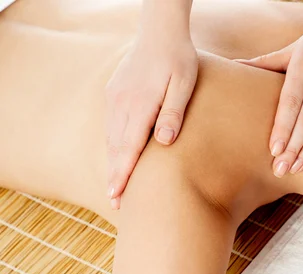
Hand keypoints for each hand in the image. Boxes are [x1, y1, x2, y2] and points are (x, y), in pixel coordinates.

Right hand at [105, 27, 197, 208]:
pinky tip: (117, 157)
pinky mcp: (114, 93)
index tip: (116, 196)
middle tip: (116, 203)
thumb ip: (173, 112)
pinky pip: (111, 125)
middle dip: (115, 176)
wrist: (159, 32)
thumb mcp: (184, 83)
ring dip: (112, 162)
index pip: (129, 147)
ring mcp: (114, 98)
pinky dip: (113, 145)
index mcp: (140, 104)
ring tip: (116, 187)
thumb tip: (165, 142)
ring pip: (110, 138)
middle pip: (115, 147)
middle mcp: (121, 103)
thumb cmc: (179, 59)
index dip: (123, 173)